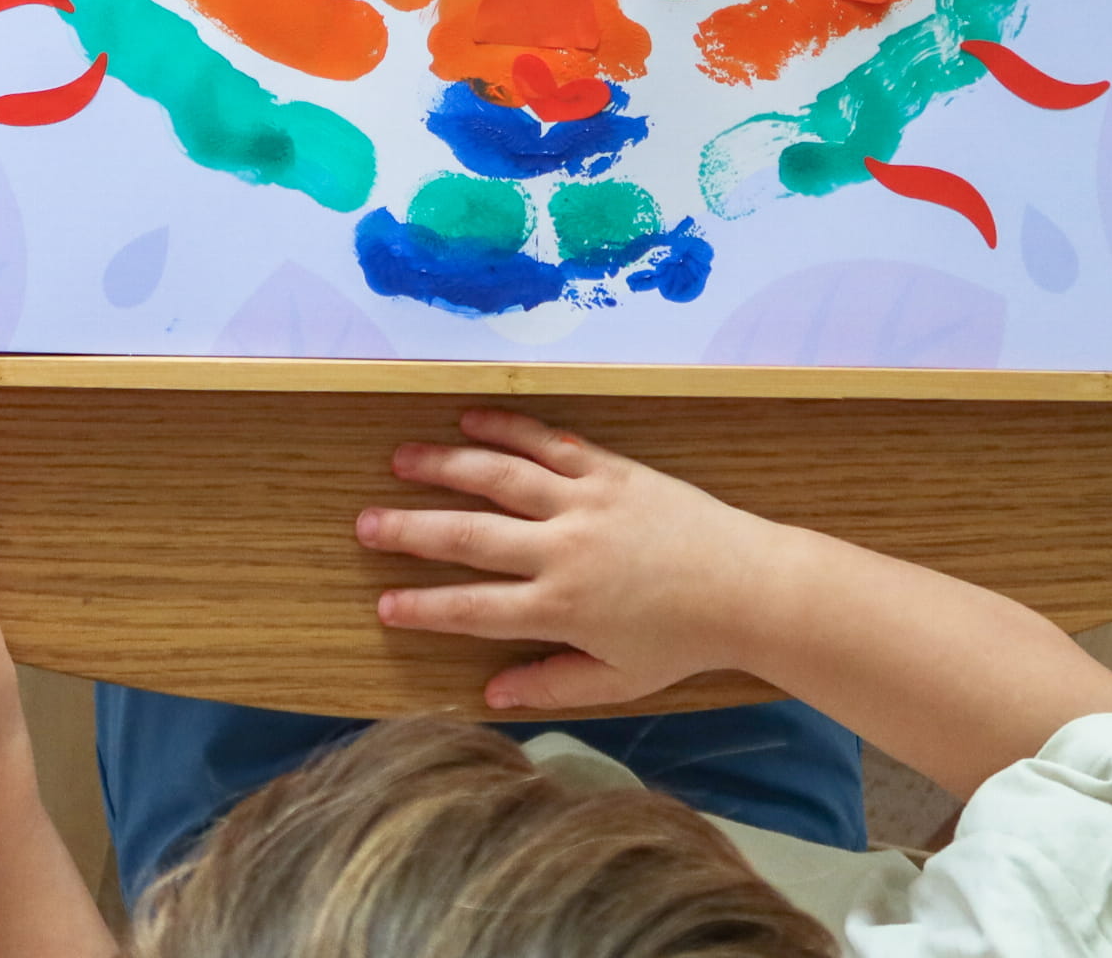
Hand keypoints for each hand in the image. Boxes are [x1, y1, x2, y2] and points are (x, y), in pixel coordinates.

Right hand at [356, 408, 785, 712]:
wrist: (746, 586)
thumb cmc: (683, 640)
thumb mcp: (617, 680)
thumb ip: (552, 686)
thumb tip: (490, 692)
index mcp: (560, 608)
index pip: (474, 609)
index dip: (423, 607)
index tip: (383, 603)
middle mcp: (562, 550)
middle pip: (470, 536)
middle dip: (411, 530)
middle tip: (365, 522)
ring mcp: (583, 502)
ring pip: (500, 476)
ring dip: (446, 465)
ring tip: (401, 458)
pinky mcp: (608, 468)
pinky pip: (548, 441)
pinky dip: (507, 427)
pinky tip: (470, 418)